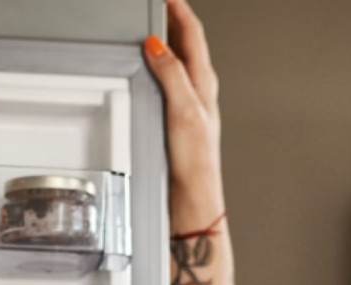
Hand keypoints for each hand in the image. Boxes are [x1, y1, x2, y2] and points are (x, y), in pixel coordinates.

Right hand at [143, 0, 225, 232]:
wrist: (192, 199)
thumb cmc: (195, 164)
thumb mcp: (183, 111)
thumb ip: (172, 75)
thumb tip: (157, 45)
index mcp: (204, 83)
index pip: (192, 33)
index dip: (178, 9)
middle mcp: (198, 91)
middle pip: (184, 43)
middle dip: (169, 19)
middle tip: (154, 5)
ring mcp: (188, 105)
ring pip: (176, 62)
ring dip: (163, 41)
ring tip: (148, 26)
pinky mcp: (176, 120)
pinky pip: (166, 83)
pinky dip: (156, 68)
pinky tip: (146, 72)